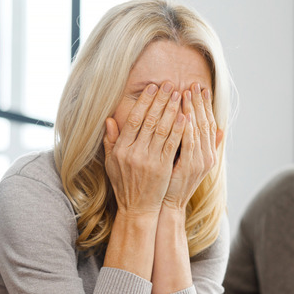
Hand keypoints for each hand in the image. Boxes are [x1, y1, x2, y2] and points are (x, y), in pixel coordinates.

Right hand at [104, 82, 186, 216]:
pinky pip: (172, 144)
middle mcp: (133, 153)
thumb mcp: (111, 163)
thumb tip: (109, 119)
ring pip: (162, 130)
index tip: (152, 88)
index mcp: (121, 149)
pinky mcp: (163, 168)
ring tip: (179, 94)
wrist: (137, 209)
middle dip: (160, 100)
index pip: (134, 119)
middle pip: (149, 121)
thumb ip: (110, 141)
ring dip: (172, 110)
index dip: (144, 102)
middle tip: (169, 84)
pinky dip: (179, 129)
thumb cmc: (125, 184)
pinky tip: (185, 116)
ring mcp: (149, 161)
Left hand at [162, 82, 223, 210]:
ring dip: (193, 110)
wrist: (169, 206)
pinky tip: (184, 114)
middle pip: (205, 123)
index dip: (204, 105)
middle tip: (194, 84)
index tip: (199, 88)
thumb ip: (194, 144)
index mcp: (207, 153)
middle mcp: (207, 156)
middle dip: (199, 102)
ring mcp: (199, 162)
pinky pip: (189, 143)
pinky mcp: (189, 167)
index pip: (207, 123)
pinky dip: (187, 128)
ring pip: (198, 130)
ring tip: (187, 92)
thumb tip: (211, 129)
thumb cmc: (172, 183)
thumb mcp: (186, 162)